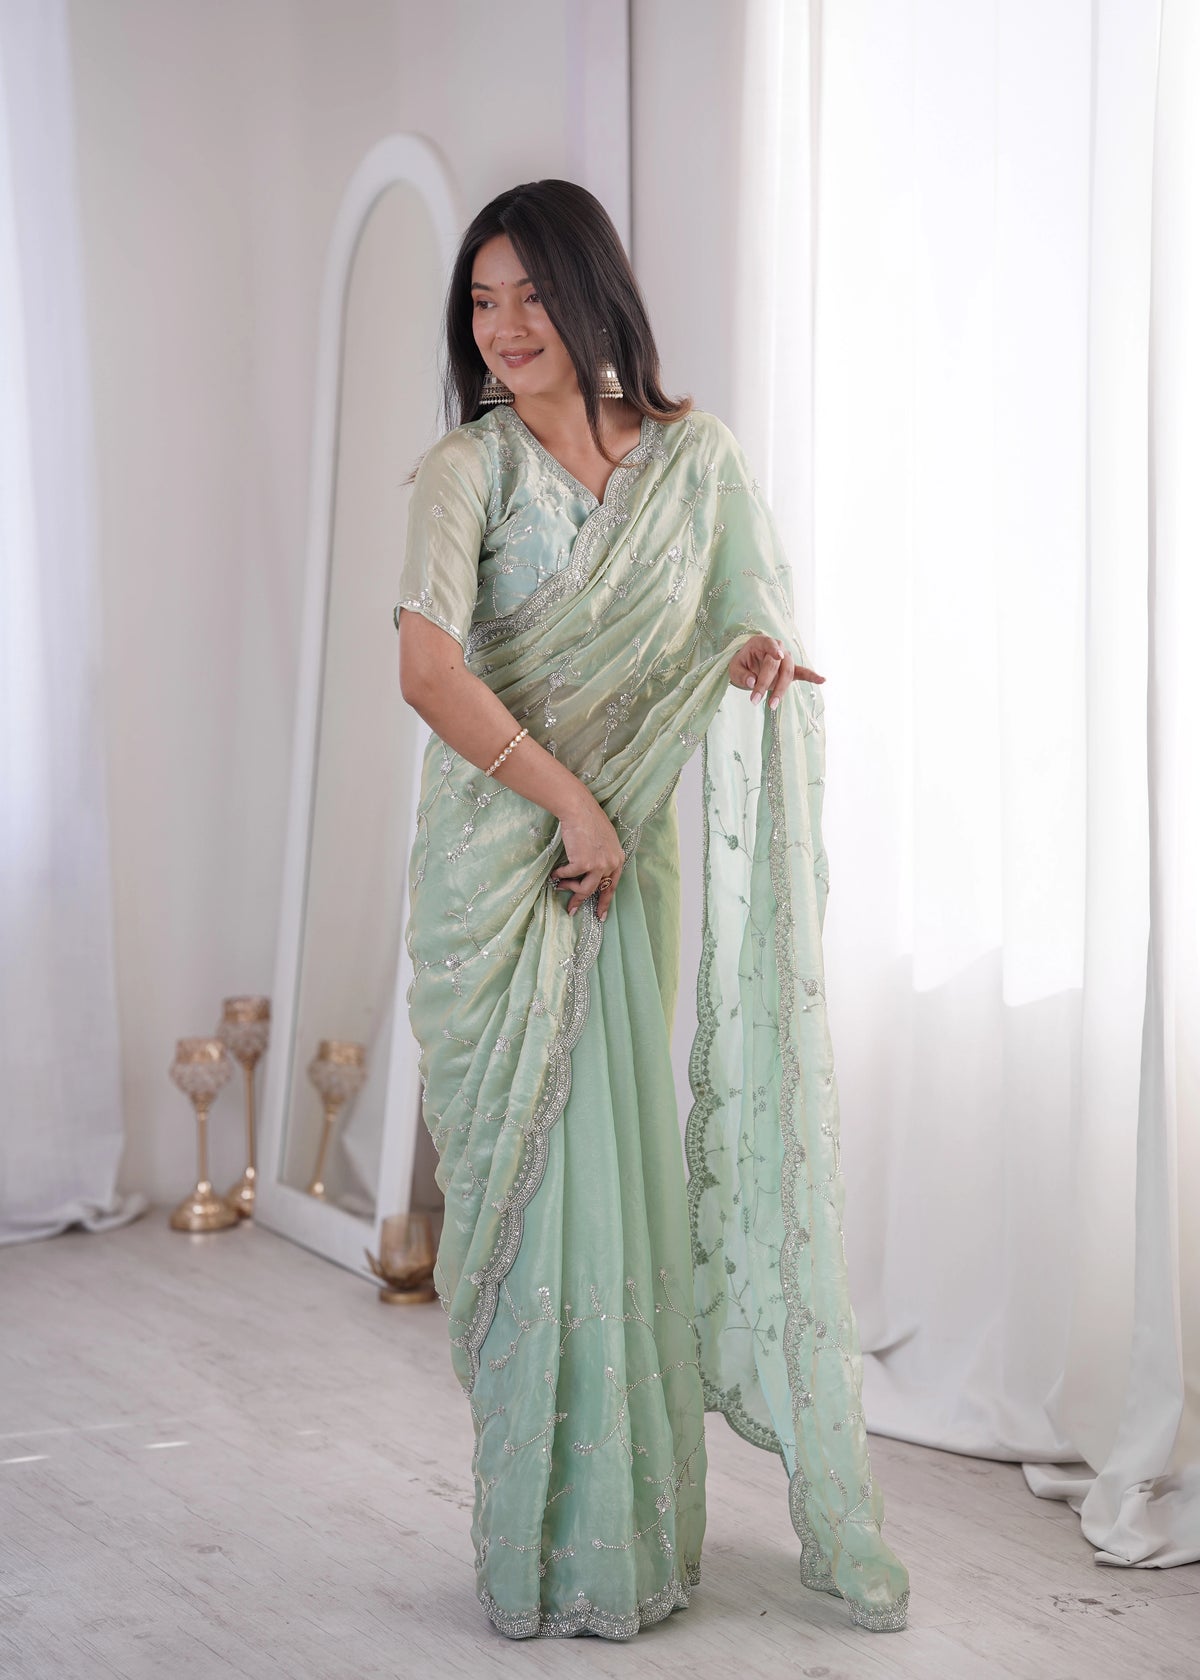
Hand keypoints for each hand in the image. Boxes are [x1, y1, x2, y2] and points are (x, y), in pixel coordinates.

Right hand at [550, 793, 625, 921]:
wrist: (579, 810)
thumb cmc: (589, 820)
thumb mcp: (605, 840)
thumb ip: (603, 856)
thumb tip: (591, 872)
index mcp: (618, 859)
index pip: (613, 885)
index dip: (605, 901)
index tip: (600, 914)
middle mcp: (611, 863)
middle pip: (598, 891)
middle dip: (583, 902)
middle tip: (572, 911)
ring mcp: (598, 864)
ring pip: (584, 889)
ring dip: (570, 889)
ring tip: (560, 887)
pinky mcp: (583, 863)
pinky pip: (569, 875)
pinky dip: (560, 875)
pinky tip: (554, 873)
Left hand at [728, 634, 824, 709]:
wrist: (748, 665)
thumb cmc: (741, 664)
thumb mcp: (734, 669)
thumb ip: (742, 674)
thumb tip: (752, 682)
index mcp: (762, 642)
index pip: (770, 644)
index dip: (774, 649)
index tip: (778, 656)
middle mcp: (777, 648)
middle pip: (777, 664)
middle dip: (766, 683)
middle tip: (755, 700)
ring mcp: (786, 658)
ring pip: (788, 673)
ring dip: (780, 690)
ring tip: (771, 705)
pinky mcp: (791, 669)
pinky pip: (803, 673)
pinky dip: (812, 677)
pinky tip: (823, 680)